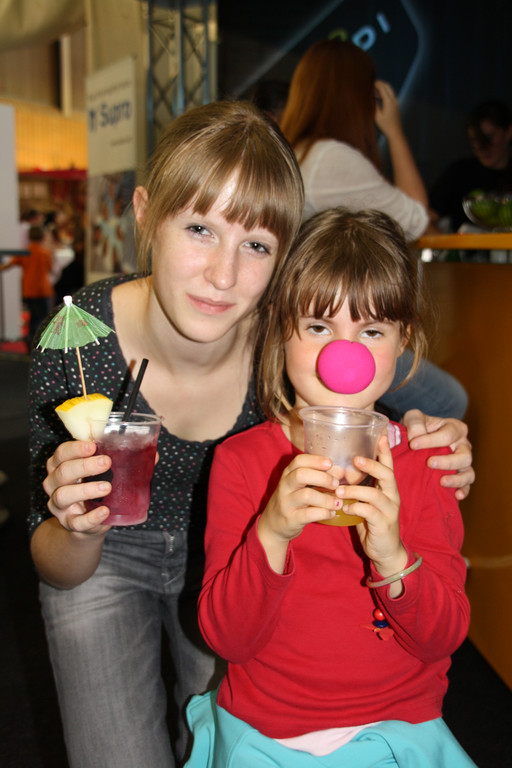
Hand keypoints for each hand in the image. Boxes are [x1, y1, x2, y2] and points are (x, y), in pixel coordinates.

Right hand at [43, 440, 112, 534]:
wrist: (85, 522)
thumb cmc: (91, 489)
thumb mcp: (95, 473)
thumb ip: (107, 461)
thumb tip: (139, 451)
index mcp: (59, 467)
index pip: (61, 453)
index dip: (75, 448)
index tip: (93, 446)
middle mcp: (54, 484)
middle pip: (63, 472)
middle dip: (85, 466)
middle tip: (106, 462)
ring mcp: (58, 506)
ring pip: (63, 495)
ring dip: (86, 490)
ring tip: (107, 487)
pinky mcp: (68, 523)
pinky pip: (77, 522)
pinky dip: (91, 517)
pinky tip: (104, 511)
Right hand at [257, 454, 339, 571]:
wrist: (273, 524)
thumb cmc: (293, 499)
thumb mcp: (298, 485)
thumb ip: (315, 476)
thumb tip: (341, 471)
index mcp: (288, 474)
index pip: (299, 461)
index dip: (315, 460)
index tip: (330, 463)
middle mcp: (285, 486)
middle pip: (301, 475)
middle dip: (323, 478)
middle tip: (336, 484)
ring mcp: (286, 503)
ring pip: (306, 495)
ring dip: (326, 499)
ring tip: (338, 502)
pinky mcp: (291, 519)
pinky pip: (308, 514)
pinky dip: (324, 513)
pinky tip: (331, 513)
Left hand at [336, 435, 405, 577]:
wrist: (385, 551)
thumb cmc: (373, 522)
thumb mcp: (367, 502)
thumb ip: (360, 488)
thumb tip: (341, 472)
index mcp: (388, 488)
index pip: (388, 465)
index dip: (385, 451)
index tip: (379, 435)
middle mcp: (393, 495)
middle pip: (386, 474)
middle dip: (371, 465)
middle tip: (355, 460)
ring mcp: (390, 510)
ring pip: (375, 494)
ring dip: (355, 490)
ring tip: (338, 491)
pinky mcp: (384, 524)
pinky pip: (370, 512)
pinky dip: (356, 508)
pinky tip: (345, 509)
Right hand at [374, 80, 402, 137]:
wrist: (395, 132)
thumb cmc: (385, 126)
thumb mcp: (377, 116)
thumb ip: (374, 105)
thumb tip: (371, 97)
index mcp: (388, 101)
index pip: (382, 88)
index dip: (376, 84)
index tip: (369, 82)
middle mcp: (393, 99)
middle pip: (387, 86)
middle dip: (380, 83)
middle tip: (372, 83)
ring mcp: (395, 102)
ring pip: (389, 90)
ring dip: (382, 88)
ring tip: (373, 90)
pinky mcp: (395, 105)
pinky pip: (390, 95)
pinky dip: (384, 93)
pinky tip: (378, 97)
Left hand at [402, 410, 474, 499]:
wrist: (417, 441)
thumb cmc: (417, 428)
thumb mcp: (413, 418)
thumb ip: (415, 423)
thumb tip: (416, 437)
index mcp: (454, 428)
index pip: (447, 435)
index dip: (430, 440)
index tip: (413, 445)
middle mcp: (463, 445)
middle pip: (464, 455)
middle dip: (447, 461)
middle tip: (429, 463)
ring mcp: (464, 462)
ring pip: (468, 472)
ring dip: (456, 479)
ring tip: (442, 482)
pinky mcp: (461, 476)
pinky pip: (467, 485)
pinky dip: (463, 490)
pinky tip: (456, 495)